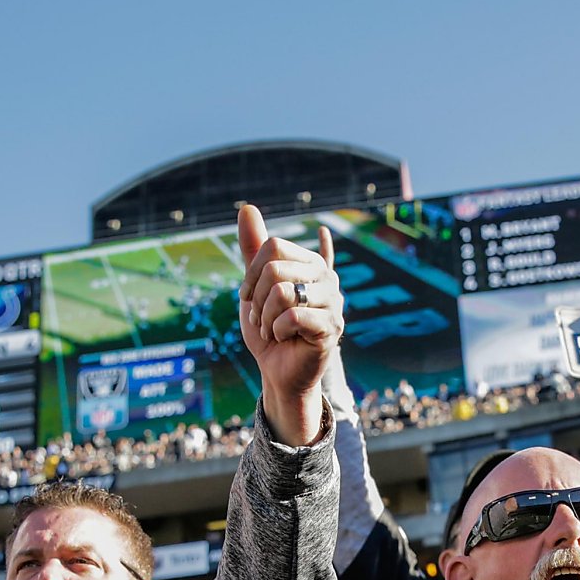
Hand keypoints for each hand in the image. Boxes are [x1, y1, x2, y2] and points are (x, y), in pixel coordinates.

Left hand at [237, 204, 342, 444]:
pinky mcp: (332, 326)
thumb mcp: (254, 287)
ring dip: (266, 318)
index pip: (273, 247)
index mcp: (310, 263)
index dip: (251, 273)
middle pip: (275, 268)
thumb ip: (252, 249)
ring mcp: (333, 301)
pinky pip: (292, 316)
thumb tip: (246, 207)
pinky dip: (278, 330)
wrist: (278, 372)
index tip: (248, 296)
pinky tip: (286, 338)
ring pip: (282, 292)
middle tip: (261, 319)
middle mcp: (326, 277)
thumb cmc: (269, 330)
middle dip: (257, 299)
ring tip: (274, 330)